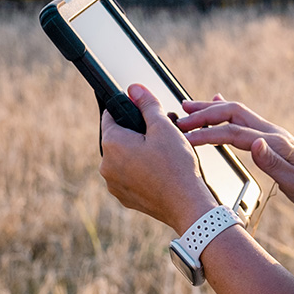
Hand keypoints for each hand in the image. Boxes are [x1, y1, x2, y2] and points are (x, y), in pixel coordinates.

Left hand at [99, 84, 217, 232]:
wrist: (186, 204)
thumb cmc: (176, 166)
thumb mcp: (163, 126)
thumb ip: (146, 104)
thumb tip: (134, 88)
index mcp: (112, 144)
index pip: (111, 115)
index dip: (130, 110)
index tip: (144, 113)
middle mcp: (106, 165)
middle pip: (119, 137)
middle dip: (137, 133)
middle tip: (161, 135)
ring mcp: (114, 184)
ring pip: (124, 157)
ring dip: (139, 152)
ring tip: (163, 155)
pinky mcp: (124, 197)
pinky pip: (129, 176)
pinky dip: (141, 171)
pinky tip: (160, 171)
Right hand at [178, 97, 293, 219]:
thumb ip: (274, 164)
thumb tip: (255, 145)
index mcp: (274, 142)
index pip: (234, 133)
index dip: (208, 134)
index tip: (185, 138)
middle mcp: (271, 133)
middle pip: (232, 113)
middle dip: (205, 113)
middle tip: (180, 117)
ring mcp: (270, 133)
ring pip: (236, 114)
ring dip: (211, 109)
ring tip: (188, 107)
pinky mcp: (270, 139)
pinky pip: (243, 120)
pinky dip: (225, 111)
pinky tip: (217, 104)